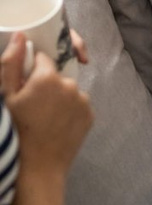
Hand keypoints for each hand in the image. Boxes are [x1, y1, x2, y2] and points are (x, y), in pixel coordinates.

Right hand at [1, 33, 92, 177]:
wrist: (38, 168)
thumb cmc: (17, 132)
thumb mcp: (8, 97)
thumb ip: (12, 63)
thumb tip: (21, 36)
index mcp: (48, 77)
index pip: (43, 59)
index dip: (33, 71)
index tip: (26, 86)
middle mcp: (70, 84)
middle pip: (57, 76)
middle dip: (47, 85)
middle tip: (34, 107)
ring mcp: (83, 100)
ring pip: (69, 91)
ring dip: (60, 99)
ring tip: (45, 118)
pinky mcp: (90, 115)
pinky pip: (79, 105)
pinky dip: (70, 111)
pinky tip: (57, 125)